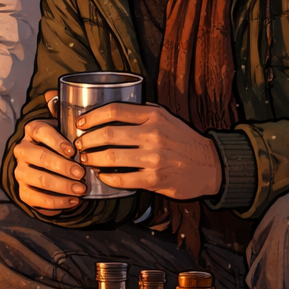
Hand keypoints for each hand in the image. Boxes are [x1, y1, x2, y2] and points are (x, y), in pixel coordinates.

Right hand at [11, 92, 85, 215]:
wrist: (50, 168)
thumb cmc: (62, 144)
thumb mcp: (63, 125)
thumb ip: (61, 111)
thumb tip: (51, 96)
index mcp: (32, 131)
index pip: (39, 131)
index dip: (56, 141)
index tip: (73, 151)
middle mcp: (22, 150)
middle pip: (40, 158)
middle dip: (63, 167)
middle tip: (82, 174)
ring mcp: (20, 171)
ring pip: (38, 179)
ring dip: (61, 186)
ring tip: (81, 190)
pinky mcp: (22, 191)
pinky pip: (36, 199)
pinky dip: (56, 203)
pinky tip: (73, 202)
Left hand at [73, 102, 221, 200]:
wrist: (210, 165)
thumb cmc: (183, 141)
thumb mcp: (167, 118)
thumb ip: (142, 113)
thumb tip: (112, 109)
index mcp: (154, 117)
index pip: (114, 110)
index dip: (91, 117)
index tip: (80, 123)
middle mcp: (154, 135)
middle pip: (107, 134)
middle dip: (85, 141)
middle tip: (78, 145)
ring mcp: (154, 158)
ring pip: (110, 157)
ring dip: (92, 159)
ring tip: (86, 159)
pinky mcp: (154, 179)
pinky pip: (121, 179)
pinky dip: (106, 178)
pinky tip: (102, 175)